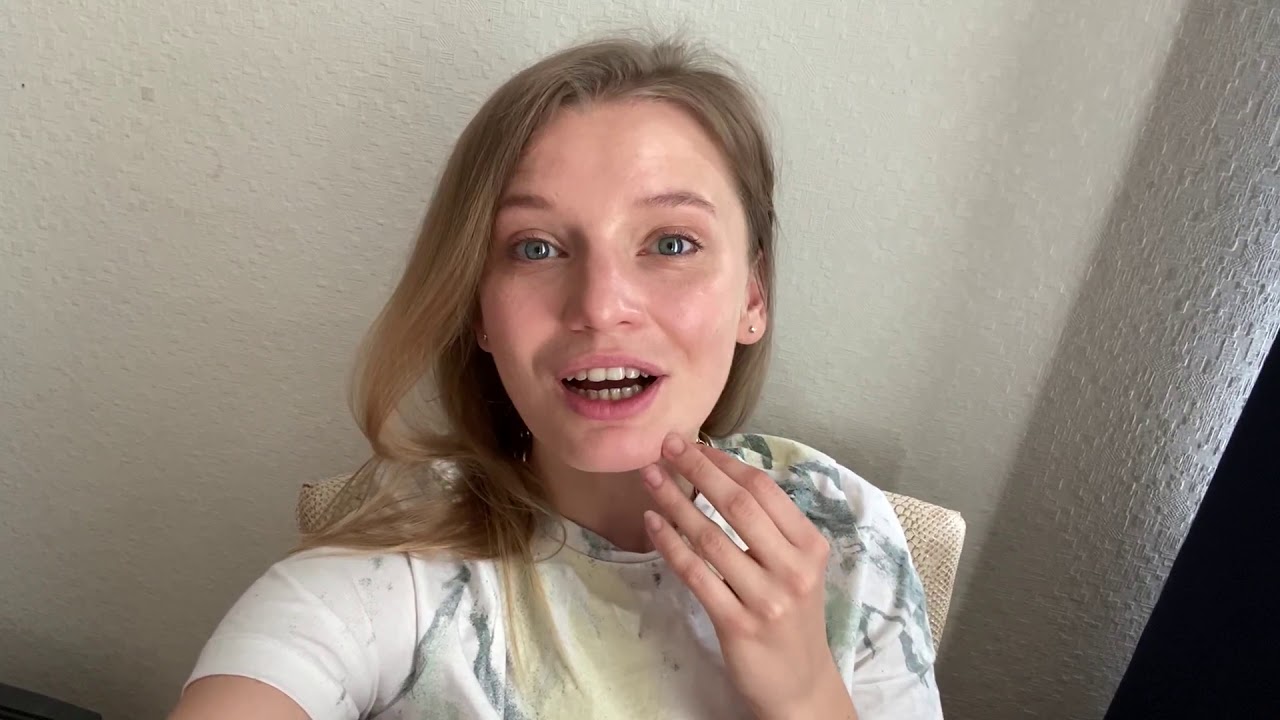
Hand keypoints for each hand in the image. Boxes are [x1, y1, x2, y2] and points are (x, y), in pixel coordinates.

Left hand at [640, 434, 856, 719]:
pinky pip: (696, 573)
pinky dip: (670, 544)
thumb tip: (721, 474)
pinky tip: (653, 522)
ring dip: (674, 502)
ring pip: (710, 537)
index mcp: (810, 546)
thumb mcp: (797, 567)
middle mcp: (793, 568)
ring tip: (649, 478)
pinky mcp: (737, 623)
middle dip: (697, 470)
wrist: (800, 684)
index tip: (694, 444)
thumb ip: (770, 528)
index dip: (725, 463)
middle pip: (737, 505)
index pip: (763, 490)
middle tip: (666, 445)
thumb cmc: (792, 616)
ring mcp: (766, 597)